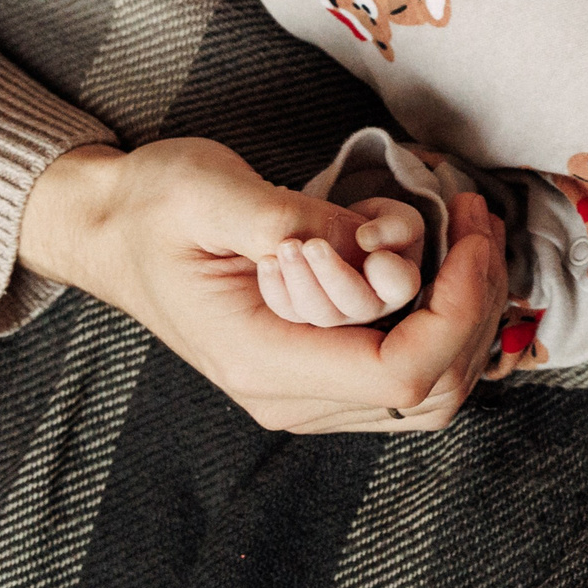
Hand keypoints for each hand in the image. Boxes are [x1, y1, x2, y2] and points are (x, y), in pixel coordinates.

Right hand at [19, 140, 506, 432]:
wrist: (109, 230)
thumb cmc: (150, 207)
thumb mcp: (207, 192)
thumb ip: (287, 220)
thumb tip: (372, 243)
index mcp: (263, 359)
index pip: (400, 373)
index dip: (457, 312)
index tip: (469, 238)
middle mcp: (290, 395)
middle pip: (432, 389)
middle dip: (476, 305)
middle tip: (479, 220)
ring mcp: (308, 391)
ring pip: (433, 387)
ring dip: (470, 311)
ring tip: (471, 231)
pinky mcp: (321, 368)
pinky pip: (411, 367)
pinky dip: (446, 316)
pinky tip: (446, 254)